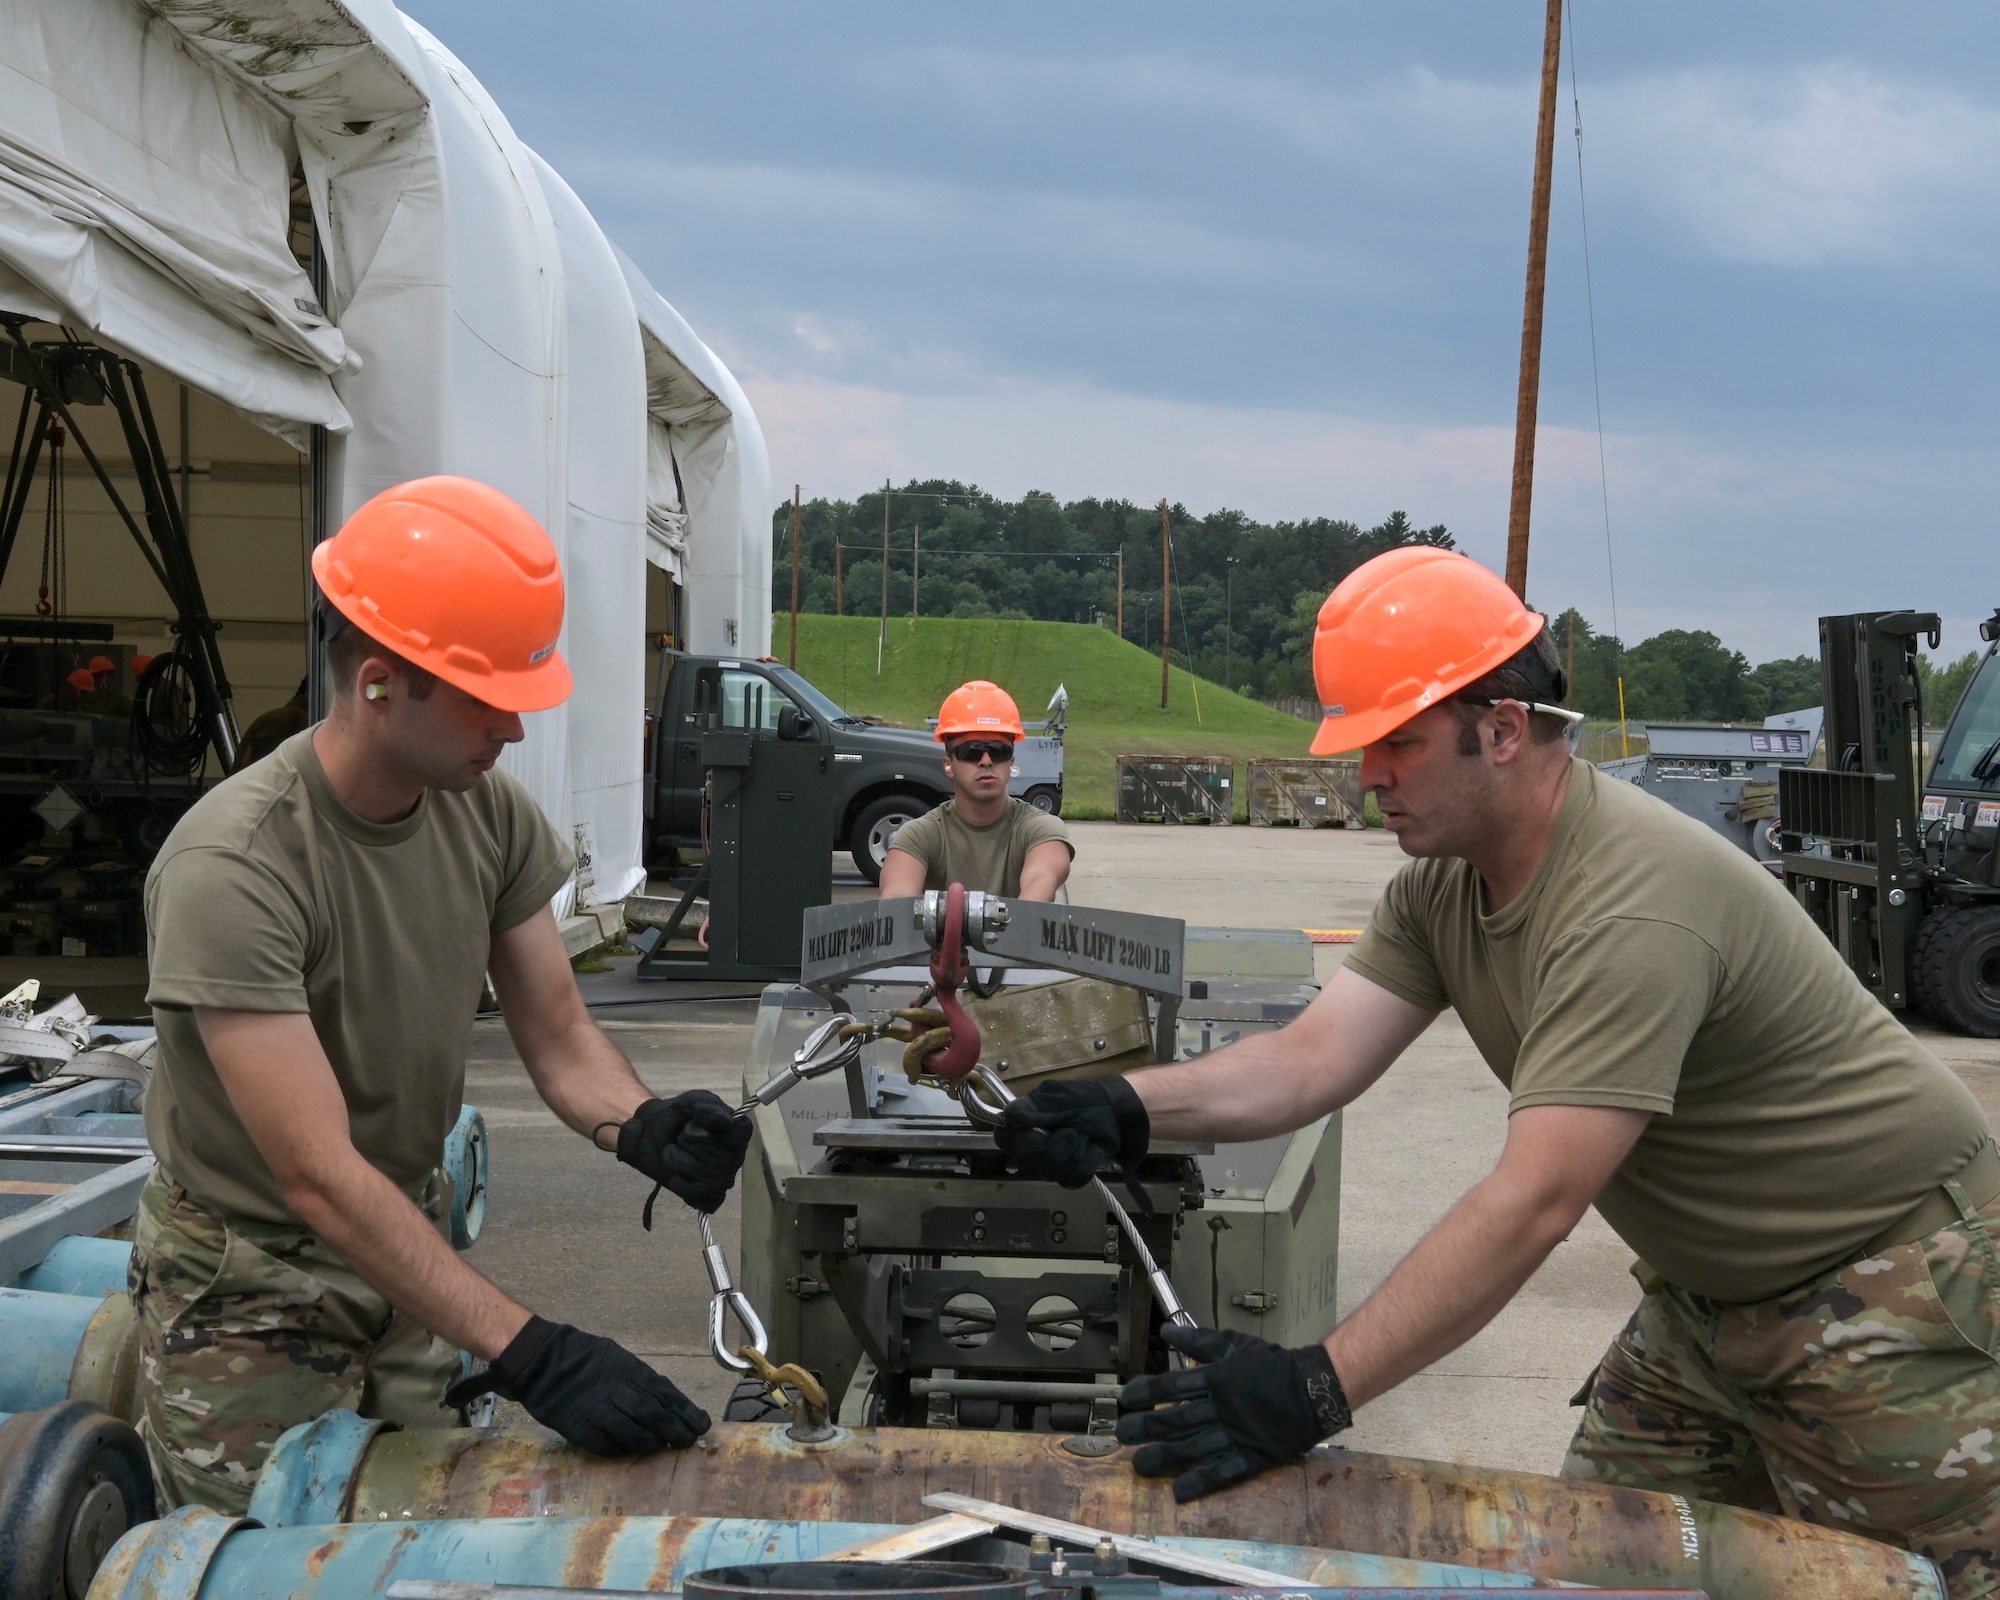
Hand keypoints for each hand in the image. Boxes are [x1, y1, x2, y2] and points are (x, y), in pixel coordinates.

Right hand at [446, 1316, 709, 1454]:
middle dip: (677, 1430)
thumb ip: (639, 1378)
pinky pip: (605, 1444)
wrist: (541, 1360)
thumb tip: (664, 1398)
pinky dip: (622, 1450)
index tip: (702, 1422)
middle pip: (655, 1415)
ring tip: (665, 1448)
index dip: (686, 1410)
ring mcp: (598, 1411)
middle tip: (691, 1440)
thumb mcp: (618, 1358)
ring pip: (633, 1433)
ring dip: (653, 1443)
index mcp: (630, 1370)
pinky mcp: (579, 1428)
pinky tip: (632, 1453)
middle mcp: (617, 1391)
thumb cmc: (582, 1356)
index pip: (666, 1394)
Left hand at [616, 1090, 752, 1215]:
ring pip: (714, 1181)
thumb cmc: (677, 1116)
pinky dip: (686, 1189)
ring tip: (672, 1154)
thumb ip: (707, 1107)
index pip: (739, 1138)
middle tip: (678, 1138)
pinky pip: (707, 1201)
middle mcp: (736, 1156)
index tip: (691, 1124)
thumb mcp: (690, 1101)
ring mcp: (724, 1178)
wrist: (651, 1134)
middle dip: (692, 1148)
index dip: (712, 1134)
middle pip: (724, 1162)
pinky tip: (676, 1177)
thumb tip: (726, 1122)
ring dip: (684, 1166)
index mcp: (738, 1131)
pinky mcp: (710, 1197)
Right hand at [994, 1075, 1148, 1187]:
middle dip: (1056, 1147)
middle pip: (1028, 1162)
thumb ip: (1035, 1107)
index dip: (1019, 1143)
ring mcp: (1049, 1164)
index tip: (1039, 1134)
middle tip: (1073, 1130)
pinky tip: (1092, 1149)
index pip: (1004, 1140)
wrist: (1119, 1115)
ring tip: (1084, 1136)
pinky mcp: (1068, 1176)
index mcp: (1024, 1122)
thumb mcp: (1062, 1098)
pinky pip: (1072, 1181)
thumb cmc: (1088, 1101)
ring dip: (1075, 1153)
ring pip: (1051, 1174)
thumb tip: (1009, 1116)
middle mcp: (1031, 1146)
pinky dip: (1087, 1163)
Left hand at [1116, 1323, 1351, 1500]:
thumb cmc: (1272, 1364)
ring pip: (1194, 1448)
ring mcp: (1237, 1434)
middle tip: (1122, 1435)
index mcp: (1217, 1378)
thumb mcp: (1234, 1344)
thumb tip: (1165, 1331)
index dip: (1146, 1393)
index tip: (1125, 1399)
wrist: (1312, 1390)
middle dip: (1146, 1428)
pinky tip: (1180, 1491)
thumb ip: (1198, 1341)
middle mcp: (1222, 1407)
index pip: (1173, 1386)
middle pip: (1177, 1419)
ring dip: (1164, 1458)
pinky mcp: (1252, 1456)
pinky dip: (1201, 1482)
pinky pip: (1223, 1471)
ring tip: (1139, 1466)